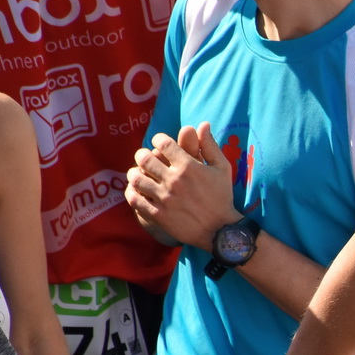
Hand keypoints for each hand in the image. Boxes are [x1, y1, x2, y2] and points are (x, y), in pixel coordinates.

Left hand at [127, 123, 241, 251]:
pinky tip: (136, 191)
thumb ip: (210, 145)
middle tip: (146, 159)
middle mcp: (174, 180)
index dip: (158, 140)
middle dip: (142, 154)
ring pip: (136, 177)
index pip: (162, 142)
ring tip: (140, 174)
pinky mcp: (157, 214)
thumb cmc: (223, 197)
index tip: (160, 145)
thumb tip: (202, 124)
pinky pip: (134, 198)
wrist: (220, 231)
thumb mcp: (222, 169)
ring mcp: (164, 198)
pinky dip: (131, 192)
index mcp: (188, 166)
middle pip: (144, 158)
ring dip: (135, 173)